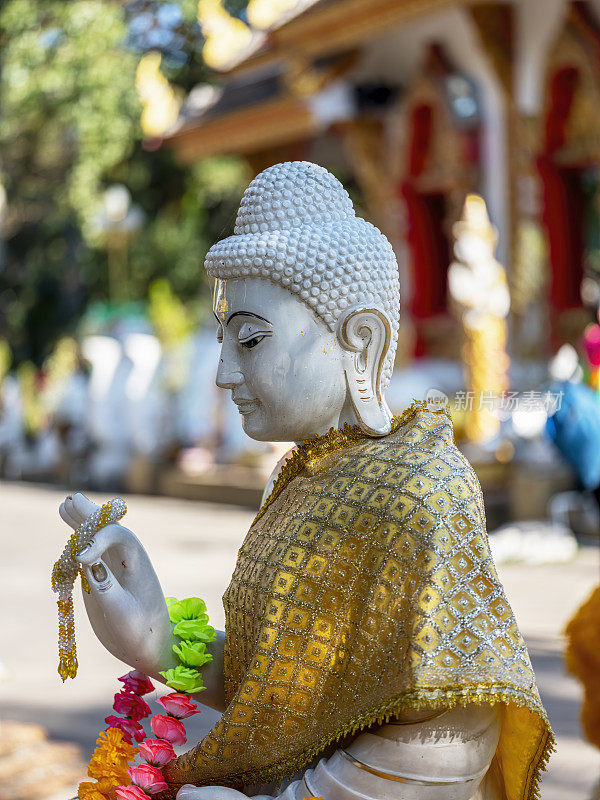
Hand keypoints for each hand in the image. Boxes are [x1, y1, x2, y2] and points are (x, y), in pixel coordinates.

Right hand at [58, 493, 174, 673]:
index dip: (97, 540)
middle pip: (107, 528)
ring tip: (66, 506)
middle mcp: (126, 560)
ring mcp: (113, 568)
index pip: (117, 536)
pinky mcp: (102, 580)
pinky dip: (78, 544)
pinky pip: (90, 555)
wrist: (151, 648)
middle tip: (72, 500)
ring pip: (97, 538)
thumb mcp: (122, 613)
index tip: (80, 559)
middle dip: (90, 515)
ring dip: (82, 524)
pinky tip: (69, 535)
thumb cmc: (141, 632)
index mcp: (137, 562)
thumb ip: (104, 586)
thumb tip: (85, 559)